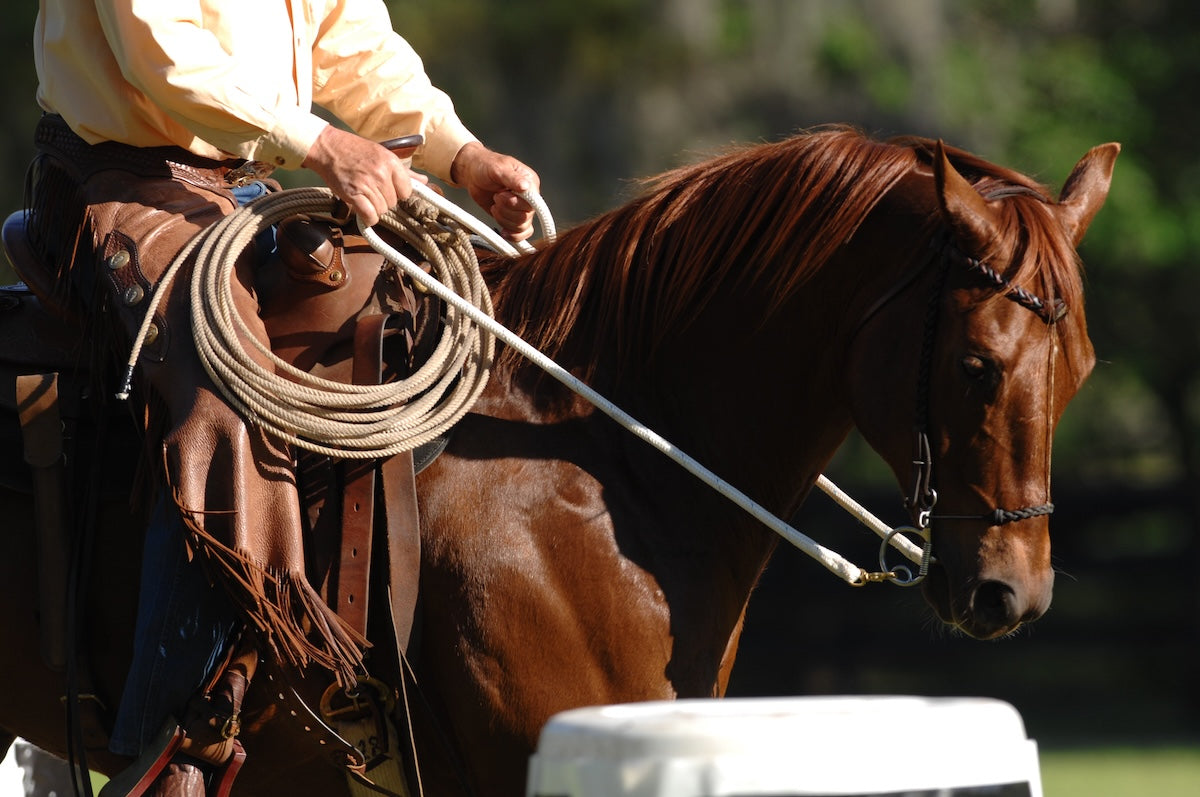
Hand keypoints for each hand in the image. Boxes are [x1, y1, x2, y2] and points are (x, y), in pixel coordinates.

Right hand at [303, 126, 423, 226]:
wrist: (329, 148)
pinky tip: (363, 209)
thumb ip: (404, 172)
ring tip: (364, 194)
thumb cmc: (356, 151)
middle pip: (393, 202)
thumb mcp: (383, 155)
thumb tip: (425, 181)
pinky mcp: (353, 195)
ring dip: (374, 207)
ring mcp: (367, 185)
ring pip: (382, 210)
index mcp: (391, 162)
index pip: (407, 191)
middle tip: (371, 189)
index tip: (388, 188)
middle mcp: (381, 173)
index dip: (398, 193)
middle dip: (384, 199)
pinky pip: (370, 216)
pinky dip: (368, 218)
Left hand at [451, 142, 540, 240]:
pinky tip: (502, 232)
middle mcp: (530, 198)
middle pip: (525, 217)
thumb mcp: (498, 168)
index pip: (532, 202)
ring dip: (503, 219)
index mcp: (531, 183)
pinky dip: (512, 236)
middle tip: (495, 197)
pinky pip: (520, 234)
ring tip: (494, 206)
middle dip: (506, 211)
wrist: (473, 174)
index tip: (500, 194)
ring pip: (521, 226)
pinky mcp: (513, 219)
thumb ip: (512, 178)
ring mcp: (522, 209)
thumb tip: (526, 187)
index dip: (515, 203)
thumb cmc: (486, 166)